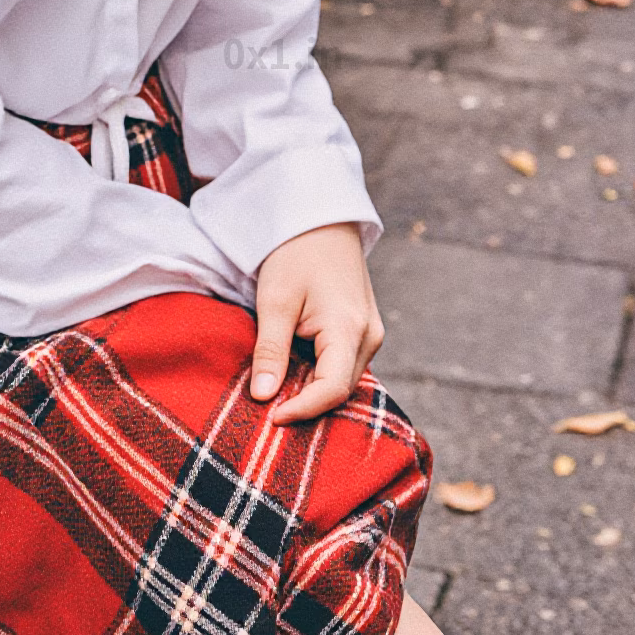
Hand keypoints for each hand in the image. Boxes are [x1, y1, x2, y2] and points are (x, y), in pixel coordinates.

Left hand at [249, 222, 382, 424]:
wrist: (319, 217)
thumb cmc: (295, 254)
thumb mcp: (275, 300)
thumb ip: (271, 351)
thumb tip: (263, 397)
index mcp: (350, 329)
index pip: (332, 391)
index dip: (301, 410)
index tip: (269, 418)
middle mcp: (369, 337)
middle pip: (340, 390)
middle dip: (306, 404)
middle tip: (268, 409)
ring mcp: (370, 333)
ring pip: (342, 379)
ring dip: (312, 388)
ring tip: (277, 389)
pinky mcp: (363, 329)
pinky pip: (343, 363)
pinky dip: (319, 372)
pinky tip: (293, 368)